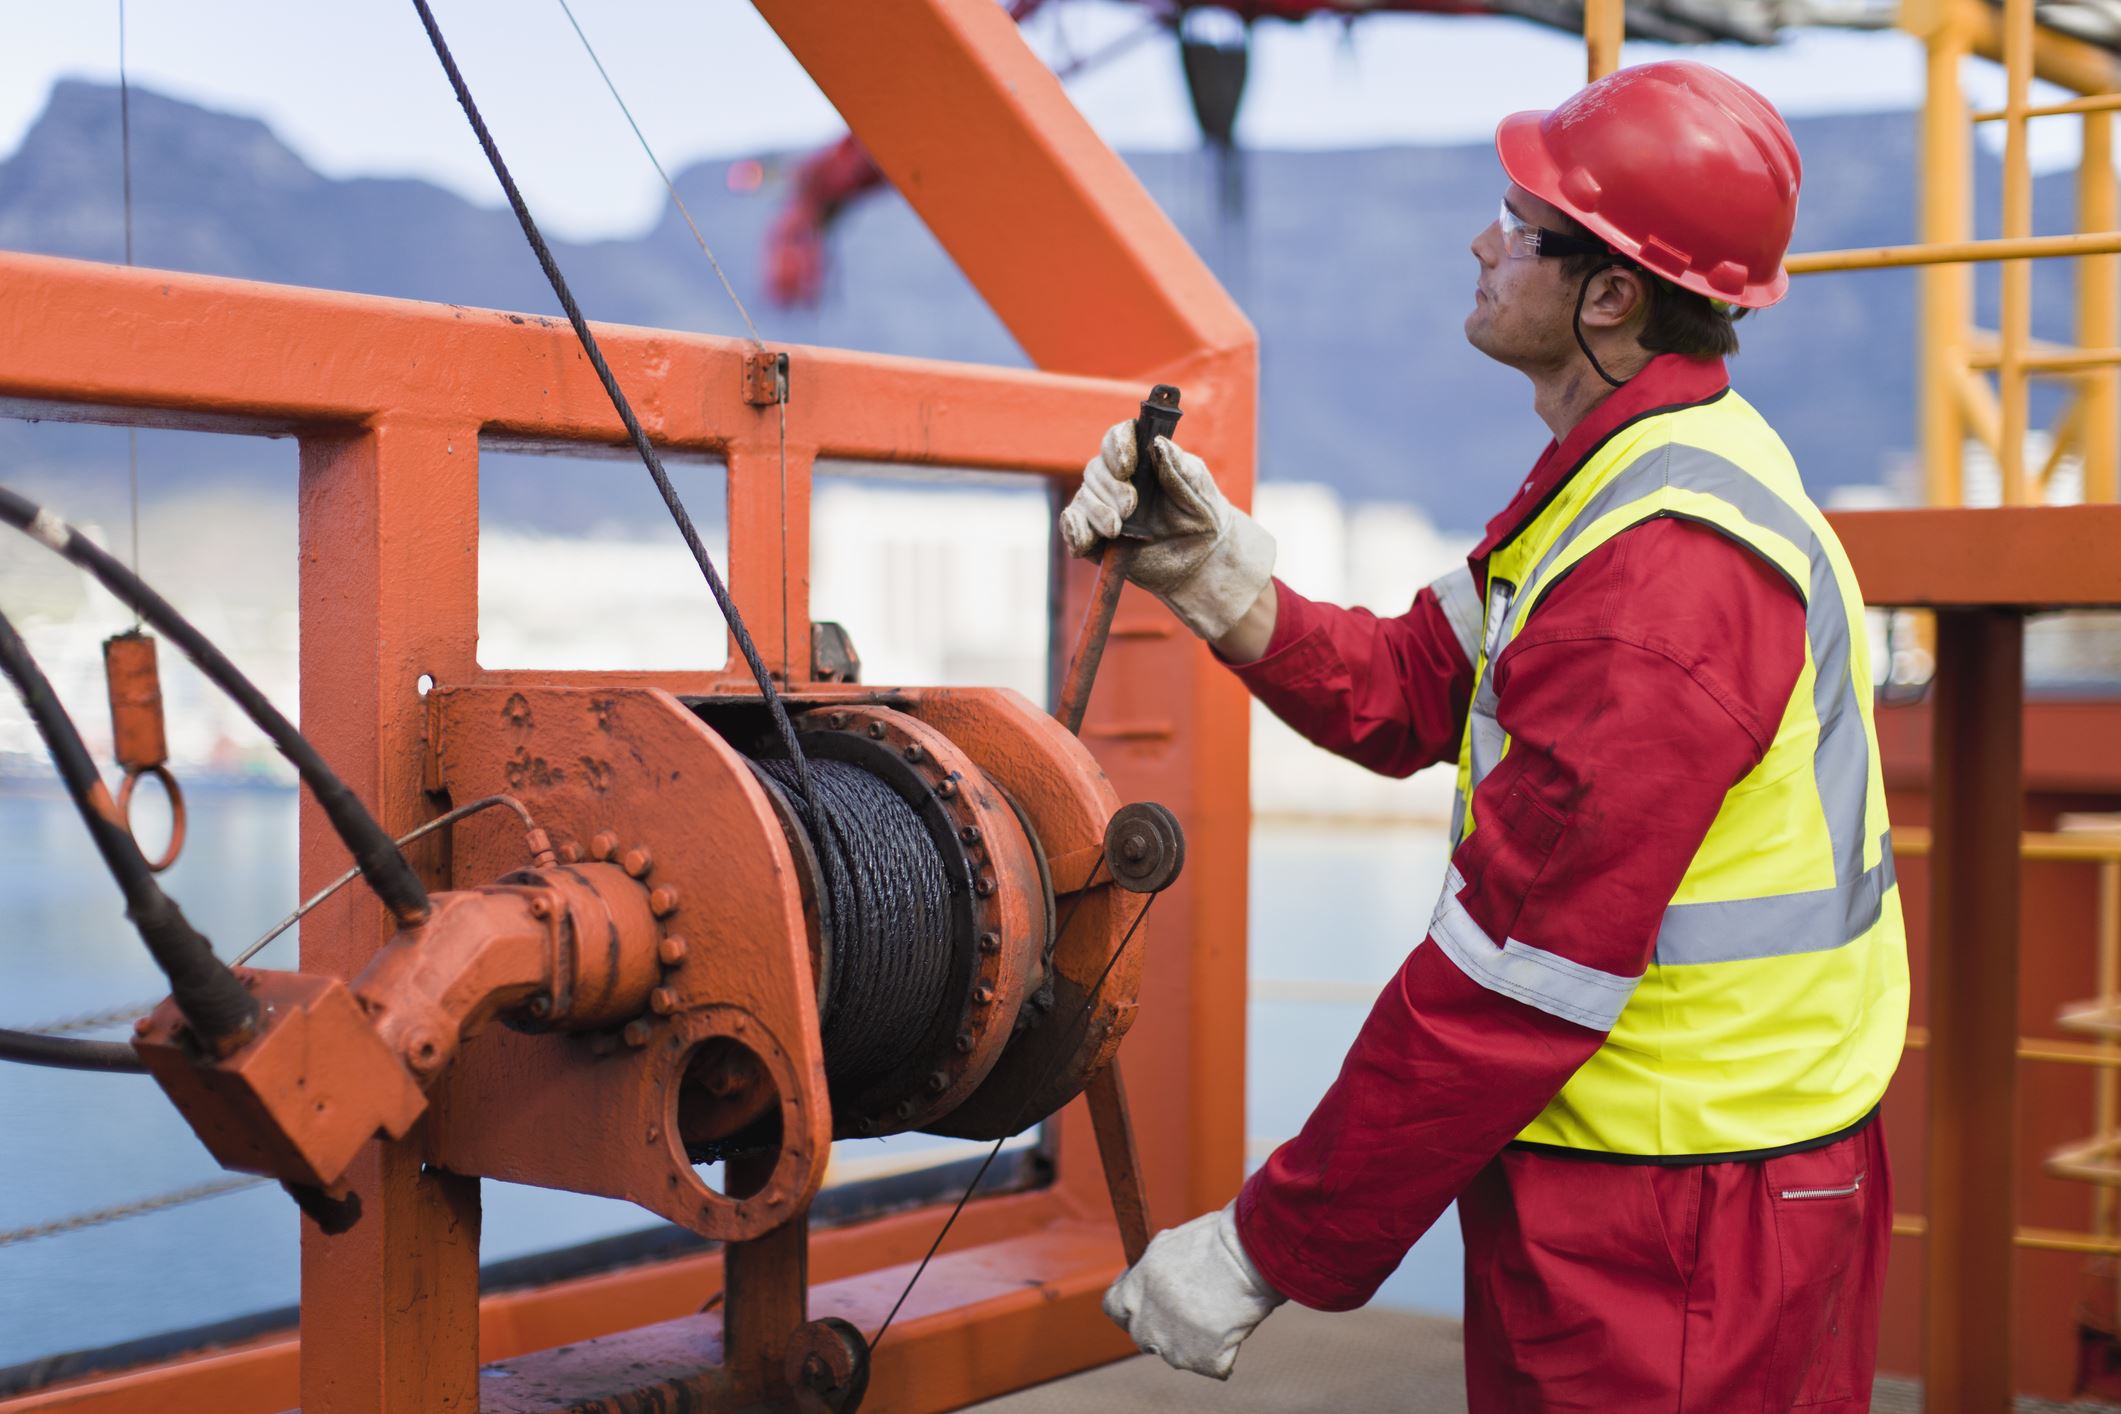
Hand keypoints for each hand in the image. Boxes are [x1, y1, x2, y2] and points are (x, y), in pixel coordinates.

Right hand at [1059, 421, 1275, 640]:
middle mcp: (1119, 478)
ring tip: (1116, 529)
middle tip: (1130, 507)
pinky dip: (1073, 530)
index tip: (1127, 466)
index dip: (1117, 447)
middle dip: (1110, 487)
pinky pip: (1073, 526)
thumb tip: (1157, 443)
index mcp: (1143, 457)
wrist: (1202, 559)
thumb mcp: (1199, 490)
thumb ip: (1178, 468)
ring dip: (1095, 511)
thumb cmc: (1204, 515)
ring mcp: (1104, 506)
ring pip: (1083, 497)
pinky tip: (1084, 541)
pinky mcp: (1096, 535)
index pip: (1118, 438)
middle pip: (1097, 469)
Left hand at [1102, 1202, 1284, 1378]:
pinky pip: (1213, 1362)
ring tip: (1219, 1309)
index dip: (1132, 1302)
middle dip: (1163, 1324)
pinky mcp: (1202, 1363)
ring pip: (1179, 1351)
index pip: (1114, 1308)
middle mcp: (1145, 1326)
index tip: (1150, 1294)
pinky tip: (1234, 1325)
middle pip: (1144, 1334)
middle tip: (1191, 1305)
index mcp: (1131, 1294)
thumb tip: (1152, 1274)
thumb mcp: (1167, 1245)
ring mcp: (1172, 1350)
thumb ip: (1152, 1269)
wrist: (1244, 1258)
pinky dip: (1224, 1350)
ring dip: (1194, 1338)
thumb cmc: (1210, 1241)